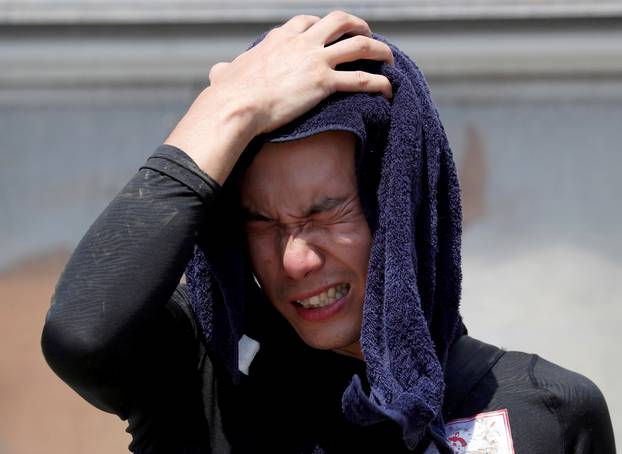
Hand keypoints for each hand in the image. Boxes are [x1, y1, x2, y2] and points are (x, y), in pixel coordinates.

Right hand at [165, 11, 392, 183]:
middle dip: (358, 25)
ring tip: (390, 59)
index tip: (331, 34)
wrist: (236, 105)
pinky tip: (389, 90)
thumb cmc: (229, 94)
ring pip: (359, 45)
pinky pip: (362, 79)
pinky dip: (380, 83)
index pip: (306, 22)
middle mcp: (302, 43)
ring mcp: (316, 60)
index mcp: (280, 39)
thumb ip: (227, 70)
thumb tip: (218, 72)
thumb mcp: (226, 74)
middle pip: (339, 21)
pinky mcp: (325, 83)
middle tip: (368, 35)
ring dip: (379, 50)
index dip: (323, 26)